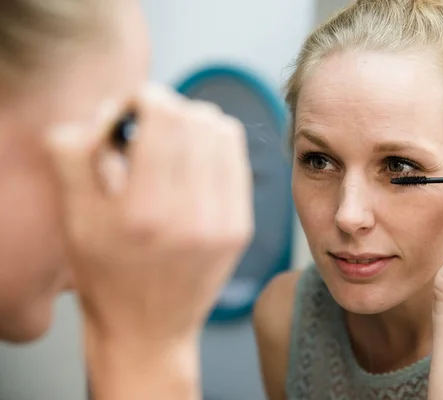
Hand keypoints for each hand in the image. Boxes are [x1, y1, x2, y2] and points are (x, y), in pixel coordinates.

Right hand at [45, 84, 253, 343]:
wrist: (148, 330)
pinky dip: (216, 147)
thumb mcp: (73, 215)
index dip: (145, 98)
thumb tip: (113, 109)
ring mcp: (225, 221)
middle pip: (198, 117)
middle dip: (170, 110)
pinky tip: (194, 164)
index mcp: (145, 209)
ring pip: (224, 132)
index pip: (165, 114)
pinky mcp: (242, 227)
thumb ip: (77, 151)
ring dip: (196, 125)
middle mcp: (193, 214)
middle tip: (150, 129)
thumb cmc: (105, 275)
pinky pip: (238, 160)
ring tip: (173, 145)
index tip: (131, 111)